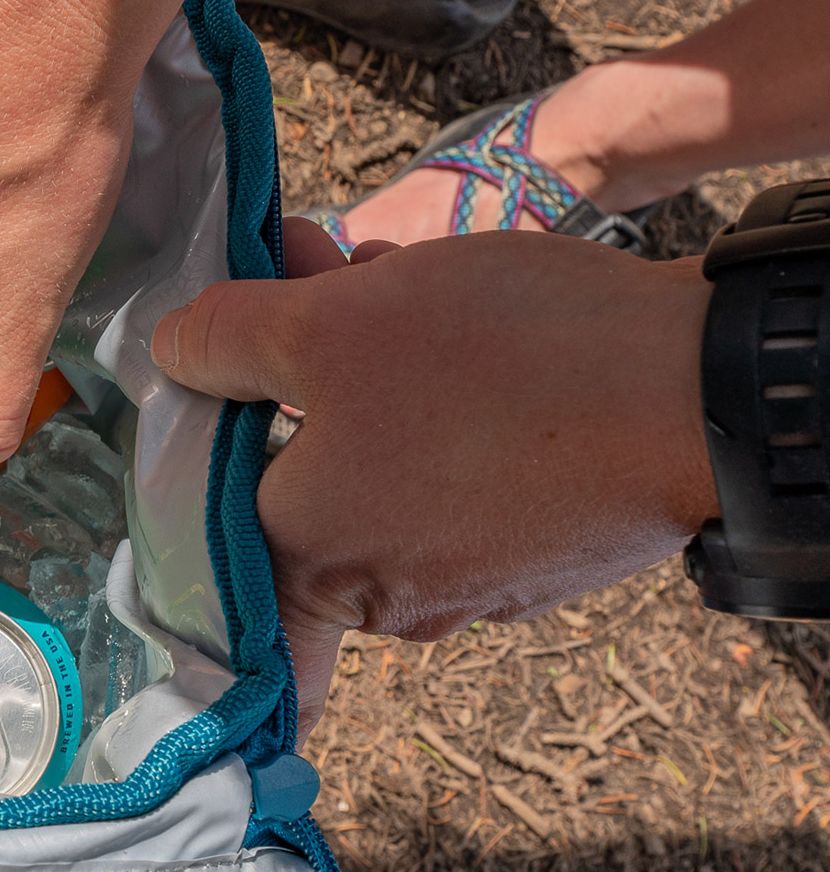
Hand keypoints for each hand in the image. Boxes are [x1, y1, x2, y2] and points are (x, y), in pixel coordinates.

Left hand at [151, 220, 715, 724]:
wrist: (701, 385)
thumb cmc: (498, 364)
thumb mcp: (325, 324)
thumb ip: (224, 343)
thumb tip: (171, 353)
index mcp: (310, 569)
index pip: (218, 594)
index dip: (192, 531)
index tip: (188, 477)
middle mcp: (387, 599)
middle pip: (297, 494)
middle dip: (286, 388)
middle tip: (298, 282)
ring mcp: (474, 579)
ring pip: (379, 467)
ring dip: (365, 375)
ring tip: (375, 273)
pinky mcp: (542, 544)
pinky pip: (454, 470)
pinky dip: (438, 398)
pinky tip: (448, 309)